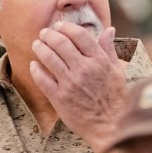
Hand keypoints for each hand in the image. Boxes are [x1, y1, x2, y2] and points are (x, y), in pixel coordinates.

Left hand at [30, 23, 126, 150]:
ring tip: (37, 45)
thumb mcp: (117, 71)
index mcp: (99, 61)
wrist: (109, 126)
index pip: (79, 35)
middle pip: (60, 42)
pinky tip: (34, 65)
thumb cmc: (115, 99)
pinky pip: (42, 79)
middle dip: (48, 34)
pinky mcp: (59, 98)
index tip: (59, 26)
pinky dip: (36, 69)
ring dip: (39, 48)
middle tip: (44, 33)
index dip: (65, 27)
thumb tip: (108, 30)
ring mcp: (70, 83)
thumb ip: (109, 49)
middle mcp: (84, 69)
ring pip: (48, 58)